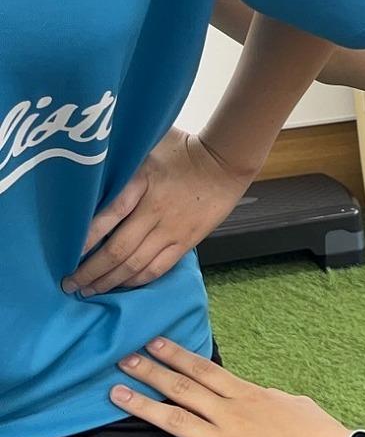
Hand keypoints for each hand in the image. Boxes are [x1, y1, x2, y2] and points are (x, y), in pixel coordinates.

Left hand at [64, 128, 254, 295]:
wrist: (225, 162)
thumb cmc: (183, 150)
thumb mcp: (148, 146)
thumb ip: (123, 162)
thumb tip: (94, 168)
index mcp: (141, 184)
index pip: (107, 217)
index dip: (85, 238)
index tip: (66, 252)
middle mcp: (154, 211)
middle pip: (118, 250)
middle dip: (90, 271)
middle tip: (70, 283)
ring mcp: (172, 229)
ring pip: (136, 264)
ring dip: (110, 281)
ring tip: (90, 290)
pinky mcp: (187, 240)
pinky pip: (159, 267)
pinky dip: (138, 280)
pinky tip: (123, 285)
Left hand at [110, 338, 350, 436]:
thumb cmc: (321, 434)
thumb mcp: (295, 403)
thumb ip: (268, 398)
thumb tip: (256, 395)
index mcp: (250, 395)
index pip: (205, 369)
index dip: (176, 355)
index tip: (153, 343)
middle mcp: (232, 414)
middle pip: (183, 388)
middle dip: (150, 372)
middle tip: (123, 360)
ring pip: (175, 421)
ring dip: (142, 407)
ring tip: (116, 394)